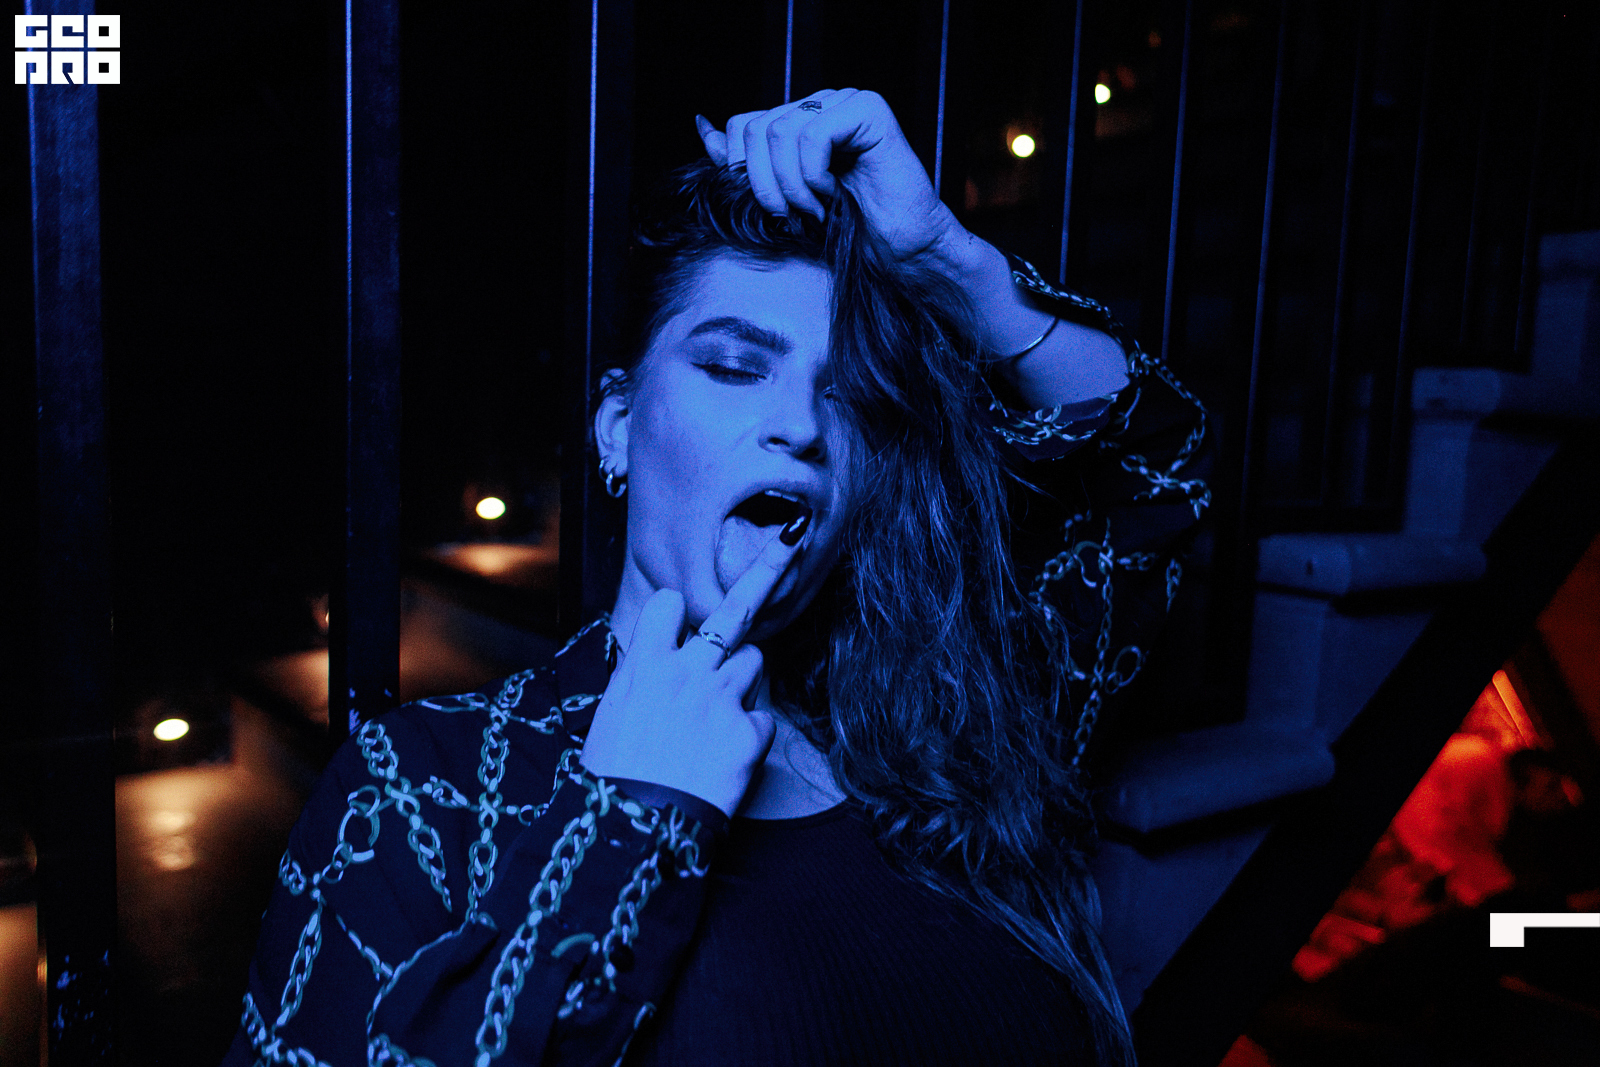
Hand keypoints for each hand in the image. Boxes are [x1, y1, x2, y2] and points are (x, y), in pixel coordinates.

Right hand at [580, 527, 802, 817]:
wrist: (634, 830)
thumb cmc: (615, 775)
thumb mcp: (612, 714)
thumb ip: (641, 677)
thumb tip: (654, 660)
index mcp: (644, 664)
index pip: (671, 603)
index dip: (677, 611)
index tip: (680, 620)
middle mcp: (686, 672)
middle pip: (736, 610)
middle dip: (767, 570)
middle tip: (793, 540)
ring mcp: (721, 701)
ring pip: (754, 663)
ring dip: (742, 680)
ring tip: (715, 718)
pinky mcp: (749, 735)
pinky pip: (763, 719)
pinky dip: (750, 736)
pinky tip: (725, 759)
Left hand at [696, 89, 964, 267]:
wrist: (901, 252)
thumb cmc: (848, 231)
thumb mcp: (780, 198)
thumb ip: (743, 162)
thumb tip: (701, 125)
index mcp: (801, 119)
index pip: (742, 125)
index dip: (743, 171)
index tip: (772, 208)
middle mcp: (823, 102)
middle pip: (757, 128)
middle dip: (766, 184)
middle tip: (794, 214)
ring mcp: (847, 102)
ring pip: (781, 131)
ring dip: (792, 185)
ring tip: (816, 208)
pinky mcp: (869, 111)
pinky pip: (813, 135)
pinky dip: (815, 174)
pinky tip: (834, 193)